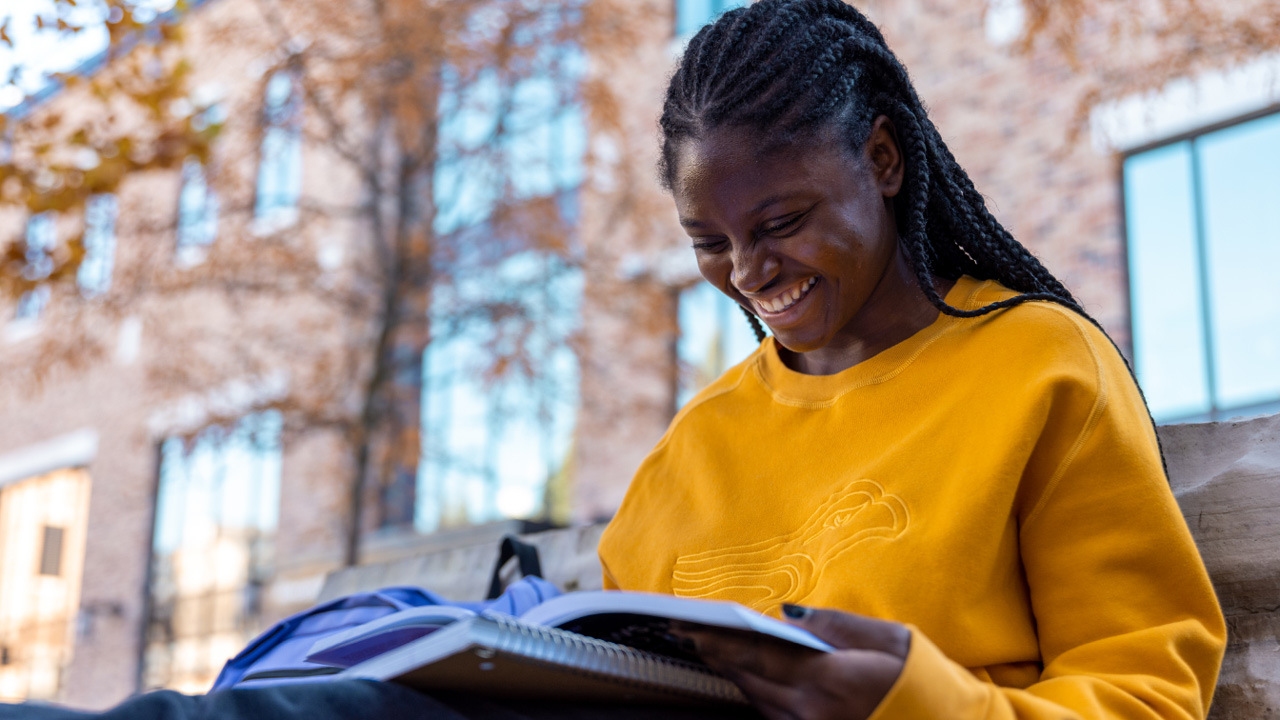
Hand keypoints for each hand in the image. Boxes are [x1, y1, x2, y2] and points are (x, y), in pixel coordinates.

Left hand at [674, 605, 908, 719]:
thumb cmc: (925, 680)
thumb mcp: (889, 638)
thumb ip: (836, 625)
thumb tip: (789, 614)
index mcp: (830, 680)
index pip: (761, 656)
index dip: (721, 642)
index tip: (690, 628)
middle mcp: (814, 712)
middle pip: (752, 680)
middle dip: (718, 656)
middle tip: (686, 635)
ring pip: (760, 702)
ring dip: (736, 676)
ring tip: (711, 651)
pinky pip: (777, 717)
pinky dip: (760, 696)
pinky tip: (749, 679)